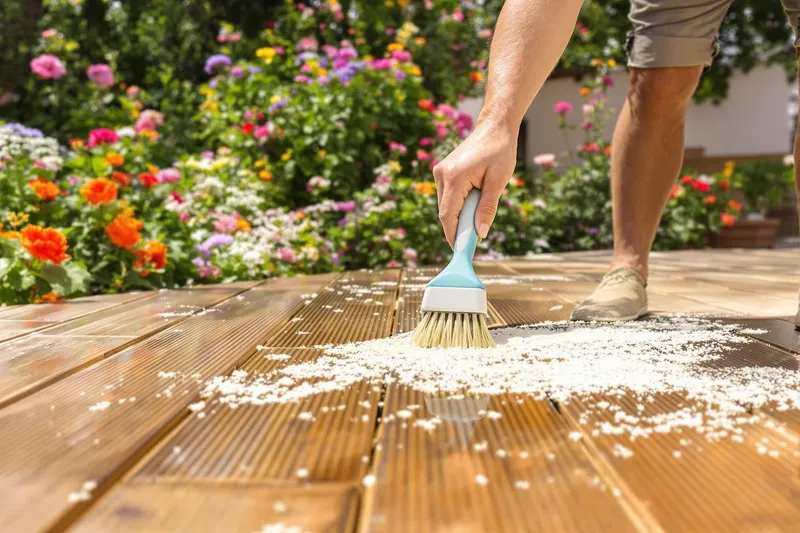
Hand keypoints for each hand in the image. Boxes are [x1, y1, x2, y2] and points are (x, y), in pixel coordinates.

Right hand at [432, 122, 517, 246]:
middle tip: (476, 237)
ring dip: (460, 214)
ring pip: (446, 205)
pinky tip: (474, 199)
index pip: (448, 215)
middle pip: (445, 212)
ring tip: (479, 212)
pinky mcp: (443, 172)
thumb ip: (487, 209)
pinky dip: (459, 204)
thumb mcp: (498, 182)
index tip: (462, 251)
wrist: (495, 127)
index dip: (454, 236)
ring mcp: (440, 172)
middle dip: (459, 227)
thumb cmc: (500, 150)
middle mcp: (441, 174)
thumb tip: (480, 233)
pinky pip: (448, 196)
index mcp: (454, 177)